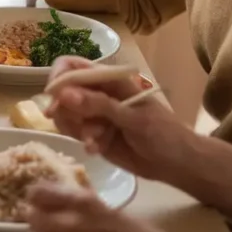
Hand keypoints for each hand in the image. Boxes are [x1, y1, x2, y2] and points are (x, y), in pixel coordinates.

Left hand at [26, 185, 214, 231]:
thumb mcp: (121, 218)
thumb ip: (90, 209)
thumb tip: (69, 203)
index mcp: (85, 204)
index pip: (38, 193)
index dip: (39, 197)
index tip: (42, 201)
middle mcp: (68, 226)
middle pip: (31, 218)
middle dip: (40, 221)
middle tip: (52, 227)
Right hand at [44, 57, 192, 180]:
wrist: (177, 164)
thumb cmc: (163, 134)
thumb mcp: (133, 118)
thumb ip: (100, 105)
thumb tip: (64, 94)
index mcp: (108, 80)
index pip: (72, 66)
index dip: (59, 77)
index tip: (54, 98)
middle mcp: (96, 94)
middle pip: (62, 92)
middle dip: (64, 109)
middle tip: (73, 125)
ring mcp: (93, 115)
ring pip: (64, 114)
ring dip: (75, 128)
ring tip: (95, 139)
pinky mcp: (92, 135)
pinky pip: (73, 133)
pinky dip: (82, 141)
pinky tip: (95, 149)